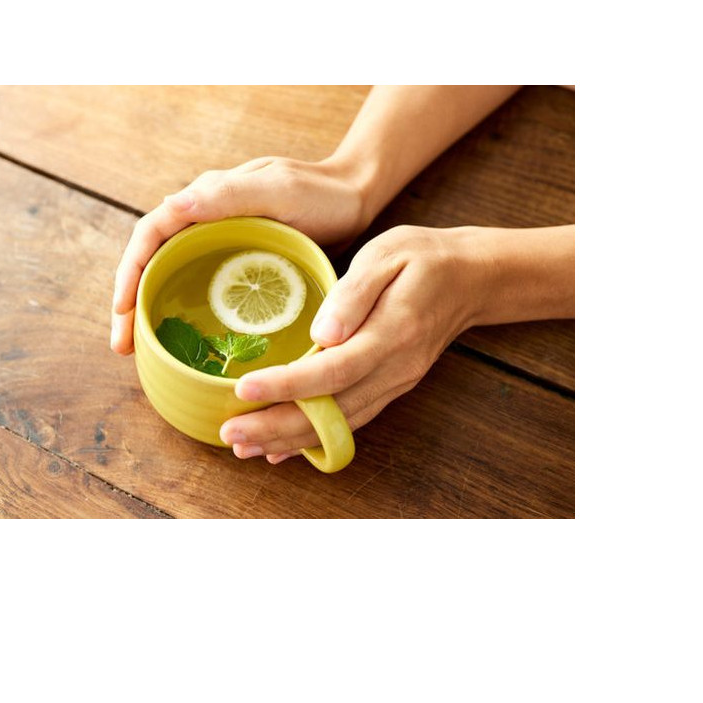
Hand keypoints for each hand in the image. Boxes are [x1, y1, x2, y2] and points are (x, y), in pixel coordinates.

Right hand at [110, 156, 367, 353]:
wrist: (358, 197)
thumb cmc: (322, 192)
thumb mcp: (278, 190)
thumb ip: (229, 195)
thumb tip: (169, 206)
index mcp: (206, 199)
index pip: (151, 234)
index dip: (130, 271)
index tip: (122, 309)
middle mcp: (205, 220)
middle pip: (152, 261)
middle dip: (130, 302)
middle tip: (122, 346)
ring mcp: (220, 243)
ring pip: (171, 277)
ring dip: (150, 311)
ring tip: (140, 351)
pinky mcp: (238, 264)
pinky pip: (199, 288)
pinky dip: (183, 314)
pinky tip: (184, 344)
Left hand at [218, 226, 480, 460]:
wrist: (472, 279)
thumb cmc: (424, 258)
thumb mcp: (387, 255)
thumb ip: (353, 294)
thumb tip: (322, 332)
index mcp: (390, 334)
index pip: (332, 370)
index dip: (287, 386)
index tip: (244, 389)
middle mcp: (393, 370)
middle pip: (330, 412)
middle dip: (276, 426)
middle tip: (230, 433)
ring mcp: (394, 384)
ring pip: (338, 426)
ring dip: (288, 439)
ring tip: (243, 445)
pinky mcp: (390, 388)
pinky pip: (348, 422)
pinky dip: (313, 439)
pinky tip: (280, 447)